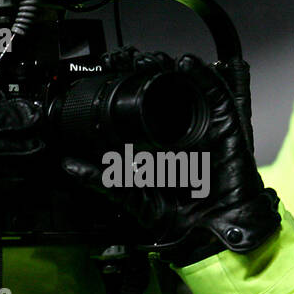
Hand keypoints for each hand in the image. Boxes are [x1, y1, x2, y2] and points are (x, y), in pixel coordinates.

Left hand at [61, 51, 279, 264]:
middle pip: (163, 91)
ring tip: (152, 59)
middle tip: (128, 59)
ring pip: (187, 89)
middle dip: (147, 71)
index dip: (127, 86)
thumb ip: (102, 182)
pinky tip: (188, 65)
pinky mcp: (225, 130)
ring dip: (170, 70)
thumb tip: (68, 166)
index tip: (109, 70)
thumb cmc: (178, 220)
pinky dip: (204, 78)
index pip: (140, 106)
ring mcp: (202, 129)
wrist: (209, 235)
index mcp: (156, 145)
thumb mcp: (132, 198)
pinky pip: (217, 98)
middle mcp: (178, 133)